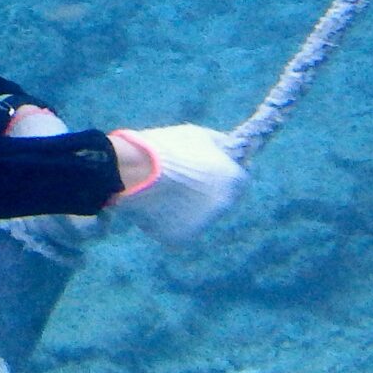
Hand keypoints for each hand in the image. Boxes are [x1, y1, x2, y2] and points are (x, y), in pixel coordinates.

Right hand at [106, 124, 247, 246]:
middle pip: (219, 199)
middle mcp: (224, 206)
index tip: (208, 167)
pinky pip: (178, 228)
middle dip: (206, 191)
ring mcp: (203, 224)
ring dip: (188, 207)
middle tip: (182, 179)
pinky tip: (155, 205)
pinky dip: (169, 219)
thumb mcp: (199, 135)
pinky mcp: (181, 238)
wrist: (132, 171)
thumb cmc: (165, 149)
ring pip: (198, 215)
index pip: (240, 179)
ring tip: (163, 191)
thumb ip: (220, 145)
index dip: (224, 171)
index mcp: (233, 180)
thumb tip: (231, 147)